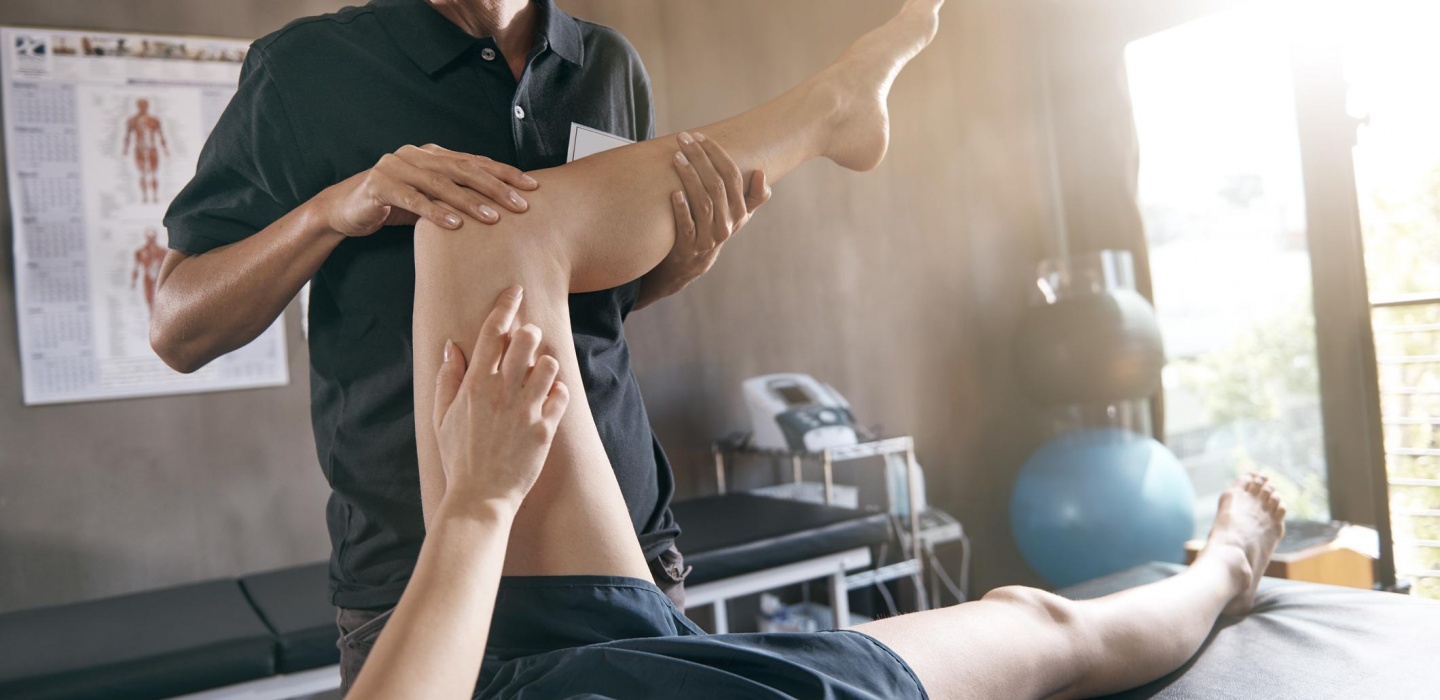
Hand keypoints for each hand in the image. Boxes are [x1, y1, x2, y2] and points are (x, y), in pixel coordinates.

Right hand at [320, 144, 539, 237]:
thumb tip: (499, 209)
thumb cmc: (393, 205)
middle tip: (520, 205)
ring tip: (493, 218)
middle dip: (496, 187)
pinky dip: (434, 211)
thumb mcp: (429, 199)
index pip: (476, 162)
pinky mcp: (380, 184)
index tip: (532, 188)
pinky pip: (412, 198)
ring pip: (441, 183)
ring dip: (470, 201)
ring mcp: (397, 166)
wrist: (346, 209)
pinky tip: (454, 224)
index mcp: (434, 155)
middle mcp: (418, 155)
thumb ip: (455, 197)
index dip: (505, 173)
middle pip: (464, 169)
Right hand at [430, 286, 568, 508]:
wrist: (479, 497)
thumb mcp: (441, 417)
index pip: (492, 332)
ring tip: (537, 374)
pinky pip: (562, 394)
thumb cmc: (459, 457)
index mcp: (474, 385)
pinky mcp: (545, 429)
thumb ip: (447, 379)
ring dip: (545, 363)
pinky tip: (549, 396)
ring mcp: (525, 410)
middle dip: (530, 333)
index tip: (515, 292)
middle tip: (527, 341)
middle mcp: (502, 392)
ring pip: (549, 364)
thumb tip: (451, 347)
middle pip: (526, 339)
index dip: (506, 306)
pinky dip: (558, 390)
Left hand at [655, 131, 771, 293]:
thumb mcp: (737, 215)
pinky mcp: (689, 247)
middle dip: (700, 158)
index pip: (733, 176)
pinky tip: (673, 192)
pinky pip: (686, 226)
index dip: (716, 154)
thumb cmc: (715, 227)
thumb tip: (762, 172)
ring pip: (702, 203)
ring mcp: (709, 237)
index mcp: (740, 212)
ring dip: (689, 177)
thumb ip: (752, 196)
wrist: (693, 261)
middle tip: (683, 138)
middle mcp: (728, 224)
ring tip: (676, 157)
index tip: (701, 137)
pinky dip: (681, 209)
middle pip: (716, 185)